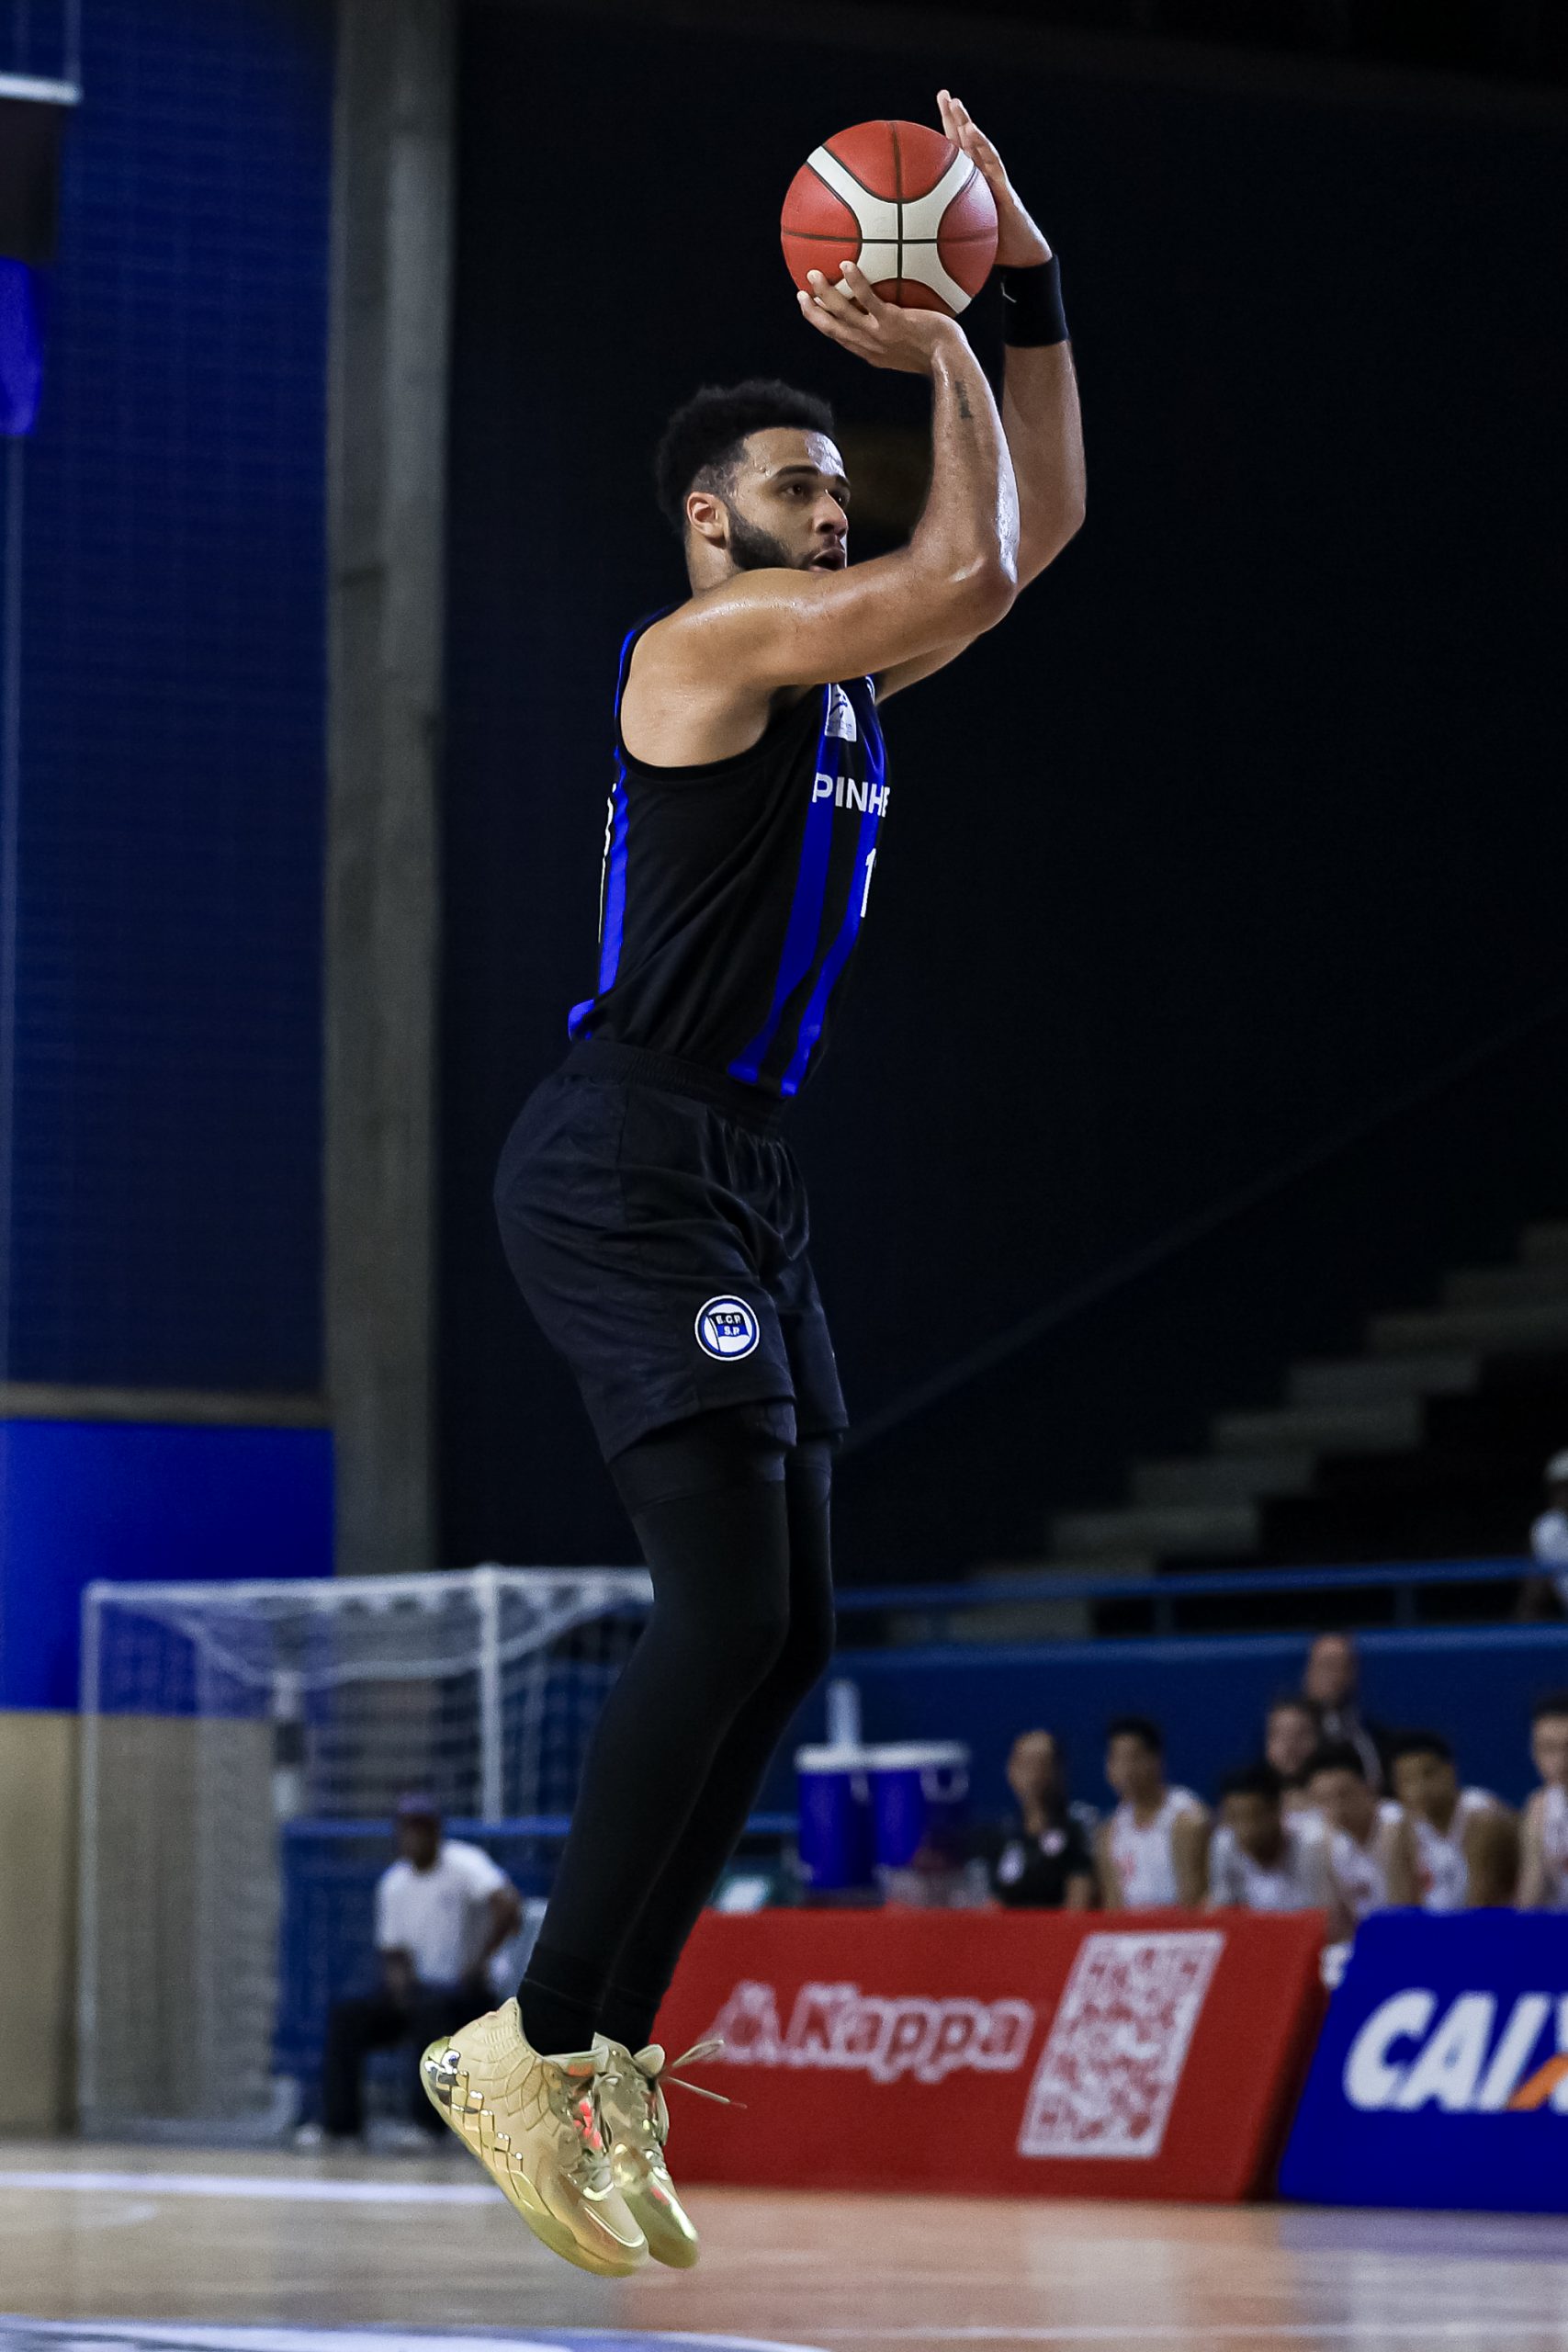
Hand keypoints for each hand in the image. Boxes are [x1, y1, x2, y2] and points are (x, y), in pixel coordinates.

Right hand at [797, 260, 966, 374]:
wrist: (948, 361)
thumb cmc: (938, 354)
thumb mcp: (911, 351)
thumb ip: (899, 336)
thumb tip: (902, 317)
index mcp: (871, 353)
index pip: (841, 338)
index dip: (823, 325)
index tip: (812, 311)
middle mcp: (869, 346)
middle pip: (832, 328)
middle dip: (813, 312)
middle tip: (801, 294)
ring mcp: (878, 334)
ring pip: (842, 313)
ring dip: (824, 295)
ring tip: (813, 275)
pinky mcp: (891, 321)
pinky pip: (868, 299)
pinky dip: (855, 283)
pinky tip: (846, 264)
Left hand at [937, 89, 1050, 270]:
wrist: (1020, 255)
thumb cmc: (990, 248)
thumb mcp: (956, 242)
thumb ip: (935, 236)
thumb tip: (903, 245)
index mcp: (967, 184)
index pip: (952, 153)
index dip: (942, 134)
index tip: (928, 119)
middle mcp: (980, 176)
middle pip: (965, 141)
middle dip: (955, 117)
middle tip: (944, 94)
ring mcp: (993, 178)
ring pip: (978, 145)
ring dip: (966, 122)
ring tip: (956, 102)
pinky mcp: (1004, 186)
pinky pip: (992, 162)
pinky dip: (982, 144)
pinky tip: (972, 131)